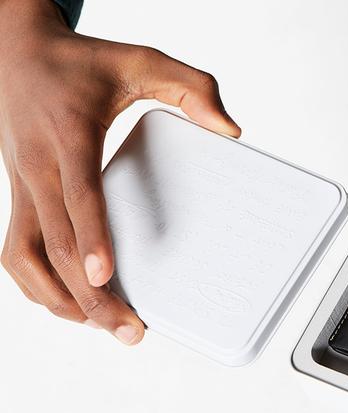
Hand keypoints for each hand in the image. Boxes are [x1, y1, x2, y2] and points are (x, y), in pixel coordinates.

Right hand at [0, 0, 239, 343]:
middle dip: (88, 296)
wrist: (17, 51)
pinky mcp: (19, 196)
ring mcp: (23, 185)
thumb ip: (192, 87)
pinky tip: (70, 303)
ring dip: (58, 299)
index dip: (91, 236)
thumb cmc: (83, 61)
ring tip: (102, 326)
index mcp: (68, 137)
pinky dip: (36, 284)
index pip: (77, 193)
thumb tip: (231, 131)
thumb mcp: (142, 59)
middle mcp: (38, 167)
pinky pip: (17, 250)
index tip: (104, 276)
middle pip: (55, 244)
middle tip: (129, 331)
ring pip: (25, 257)